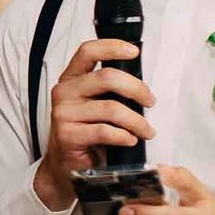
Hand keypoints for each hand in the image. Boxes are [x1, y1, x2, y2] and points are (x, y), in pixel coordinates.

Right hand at [32, 38, 157, 209]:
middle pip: (107, 77)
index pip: (88, 51)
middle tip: (150, 102)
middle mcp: (64, 92)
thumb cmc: (86, 134)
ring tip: (146, 131)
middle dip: (137, 89)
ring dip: (137, 121)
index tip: (133, 52)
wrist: (65, 167)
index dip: (112, 47)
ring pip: (111, 108)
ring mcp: (64, 114)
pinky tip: (130, 140)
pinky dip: (124, 136)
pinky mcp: (67, 135)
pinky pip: (104, 131)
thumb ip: (109, 90)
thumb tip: (141, 84)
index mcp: (72, 79)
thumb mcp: (95, 105)